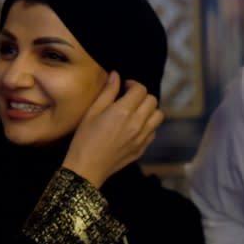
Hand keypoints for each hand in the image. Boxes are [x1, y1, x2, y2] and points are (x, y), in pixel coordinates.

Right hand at [62, 71, 164, 186]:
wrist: (87, 168)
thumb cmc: (84, 139)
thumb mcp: (92, 112)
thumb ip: (107, 92)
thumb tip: (116, 75)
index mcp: (123, 111)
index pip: (140, 89)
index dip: (133, 85)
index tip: (125, 87)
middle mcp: (137, 123)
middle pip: (152, 100)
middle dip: (142, 96)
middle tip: (129, 99)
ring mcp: (142, 137)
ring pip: (158, 115)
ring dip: (149, 110)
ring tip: (136, 112)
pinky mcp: (143, 148)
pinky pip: (154, 131)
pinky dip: (148, 125)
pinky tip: (135, 127)